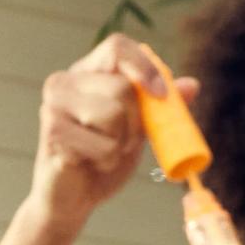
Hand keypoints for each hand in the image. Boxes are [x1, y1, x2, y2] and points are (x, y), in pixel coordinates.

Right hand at [30, 34, 173, 230]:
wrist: (72, 198)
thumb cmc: (103, 157)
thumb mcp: (137, 128)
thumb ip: (160, 107)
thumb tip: (192, 85)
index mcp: (86, 73)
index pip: (117, 47)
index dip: (144, 67)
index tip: (162, 95)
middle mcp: (63, 82)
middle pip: (122, 88)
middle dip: (136, 122)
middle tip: (125, 141)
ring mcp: (52, 106)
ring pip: (112, 114)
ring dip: (121, 144)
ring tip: (106, 153)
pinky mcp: (52, 134)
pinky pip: (103, 146)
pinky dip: (108, 160)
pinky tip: (91, 164)